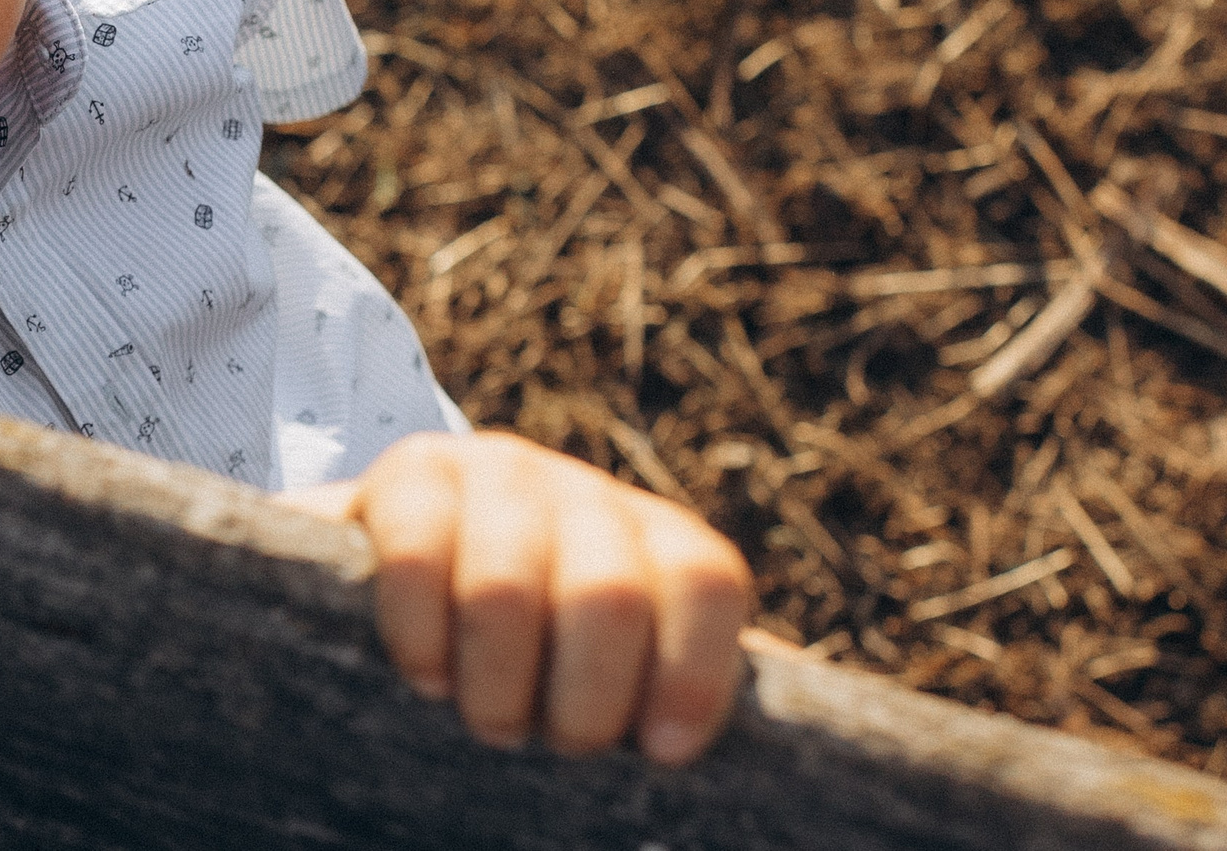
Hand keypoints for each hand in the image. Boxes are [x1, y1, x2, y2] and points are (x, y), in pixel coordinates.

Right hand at [278, 431, 750, 761]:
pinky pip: (417, 562)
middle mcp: (586, 494)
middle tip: (557, 744)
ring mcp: (498, 472)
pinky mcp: (412, 474)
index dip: (692, 674)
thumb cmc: (543, 648)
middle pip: (607, 596)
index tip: (662, 751)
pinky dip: (421, 640)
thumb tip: (814, 752)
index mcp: (660, 540)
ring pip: (505, 591)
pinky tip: (427, 674)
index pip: (705, 581)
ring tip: (491, 721)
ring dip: (496, 687)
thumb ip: (695, 683)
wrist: (414, 555)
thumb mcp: (626, 660)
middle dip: (580, 703)